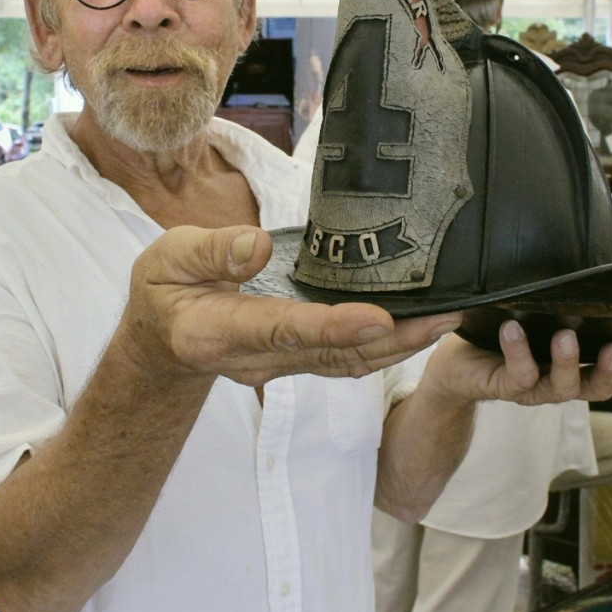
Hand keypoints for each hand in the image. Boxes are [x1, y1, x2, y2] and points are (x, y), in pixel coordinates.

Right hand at [119, 224, 461, 385]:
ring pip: (348, 363)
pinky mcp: (297, 361)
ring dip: (400, 346)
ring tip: (448, 320)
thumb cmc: (164, 292)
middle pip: (333, 354)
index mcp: (220, 332)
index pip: (283, 329)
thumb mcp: (166, 259)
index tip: (379, 319)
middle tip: (446, 315)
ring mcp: (280, 366)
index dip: (332, 327)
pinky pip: (346, 359)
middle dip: (393, 339)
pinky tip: (418, 327)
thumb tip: (257, 245)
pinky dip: (385, 347)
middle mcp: (257, 359)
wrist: (163, 339)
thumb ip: (209, 252)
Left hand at [422, 320, 611, 406]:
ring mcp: (534, 388)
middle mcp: (560, 382)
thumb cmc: (502, 334)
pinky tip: (513, 330)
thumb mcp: (539, 318)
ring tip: (566, 335)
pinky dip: (517, 352)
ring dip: (567, 362)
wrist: (454, 363)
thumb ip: (568, 307)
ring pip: (561, 386)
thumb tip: (598, 276)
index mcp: (575, 366)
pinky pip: (517, 373)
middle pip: (596, 387)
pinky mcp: (505, 386)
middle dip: (611, 371)